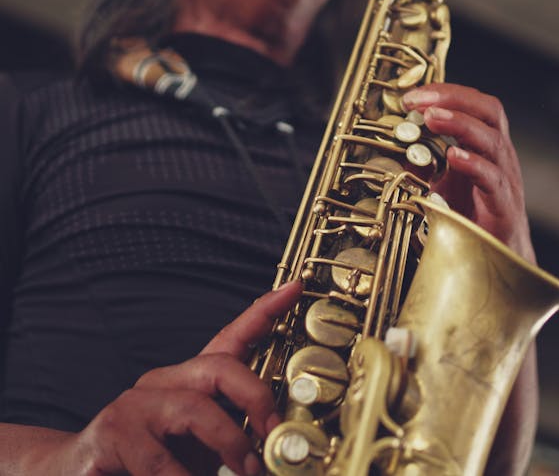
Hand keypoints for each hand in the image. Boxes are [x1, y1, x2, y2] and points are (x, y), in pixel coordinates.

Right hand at [57, 281, 302, 475]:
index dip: (264, 311)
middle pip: (220, 368)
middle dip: (256, 399)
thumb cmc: (150, 463)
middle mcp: (162, 382)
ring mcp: (134, 405)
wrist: (76, 475)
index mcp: (188, 382)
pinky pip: (159, 458)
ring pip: (194, 410)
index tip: (295, 288)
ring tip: (247, 473)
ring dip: (229, 445)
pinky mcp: (111, 434)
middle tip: (274, 437)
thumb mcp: (203, 444)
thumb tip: (279, 440)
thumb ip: (235, 434)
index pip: (231, 337)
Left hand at [402, 84, 535, 262]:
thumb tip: (398, 146)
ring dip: (460, 124)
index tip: (413, 95)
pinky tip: (453, 156)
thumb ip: (425, 164)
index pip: (475, 105)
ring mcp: (505, 179)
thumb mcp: (441, 185)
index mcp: (486, 146)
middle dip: (454, 99)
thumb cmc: (472, 219)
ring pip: (492, 141)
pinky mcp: (504, 206)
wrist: (497, 259)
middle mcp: (499, 157)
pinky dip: (473, 164)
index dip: (447, 93)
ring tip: (432, 117)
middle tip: (421, 100)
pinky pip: (493, 179)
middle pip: (489, 112)